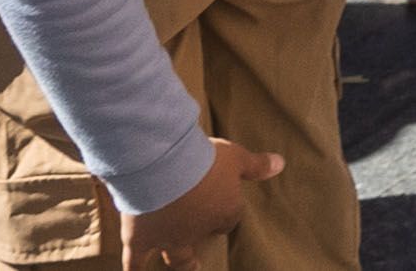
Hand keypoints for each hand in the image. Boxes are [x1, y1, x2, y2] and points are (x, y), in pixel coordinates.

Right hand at [123, 140, 277, 268]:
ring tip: (188, 268)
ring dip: (181, 263)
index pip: (230, 218)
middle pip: (204, 239)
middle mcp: (197, 230)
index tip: (223, 202)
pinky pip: (134, 262)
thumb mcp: (235, 156)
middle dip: (206, 242)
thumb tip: (281, 164)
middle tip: (203, 257)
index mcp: (224, 211)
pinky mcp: (140, 239)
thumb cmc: (202, 157)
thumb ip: (256, 165)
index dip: (226, 211)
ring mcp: (168, 237)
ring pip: (176, 257)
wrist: (162, 165)